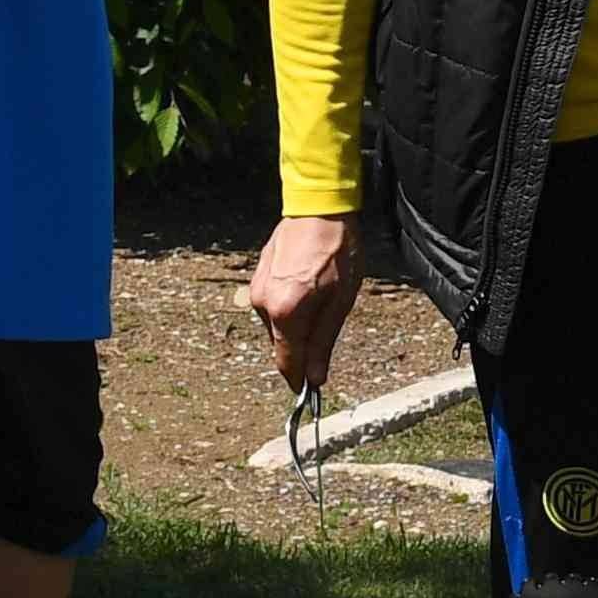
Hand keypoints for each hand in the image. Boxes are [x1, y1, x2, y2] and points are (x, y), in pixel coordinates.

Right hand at [239, 213, 364, 397]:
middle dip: (302, 347)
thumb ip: (323, 342)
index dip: (298, 380)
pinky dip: (288, 305)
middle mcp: (263, 304)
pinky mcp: (257, 276)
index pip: (286, 362)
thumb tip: (315, 378)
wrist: (319, 207)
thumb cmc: (337, 251)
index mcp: (285, 314)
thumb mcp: (340, 301)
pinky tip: (308, 286)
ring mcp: (257, 289)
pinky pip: (272, 305)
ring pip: (276, 325)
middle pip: (281, 344)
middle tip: (329, 323)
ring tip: (321, 296)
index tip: (311, 390)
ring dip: (296, 323)